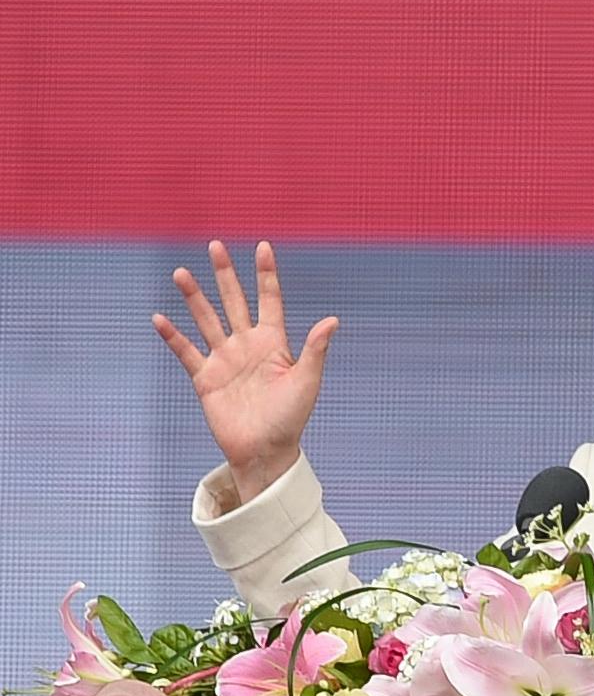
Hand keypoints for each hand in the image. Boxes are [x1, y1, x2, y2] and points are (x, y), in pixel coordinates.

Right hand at [153, 240, 338, 502]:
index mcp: (274, 343)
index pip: (269, 300)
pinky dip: (173, 336)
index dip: (266, 275)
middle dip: (225, 275)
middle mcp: (247, 345)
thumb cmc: (291, 418)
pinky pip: (186, 352)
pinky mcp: (205, 379)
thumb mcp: (307, 381)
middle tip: (215, 245)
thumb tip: (332, 320)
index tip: (263, 247)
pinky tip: (160, 318)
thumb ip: (315, 350)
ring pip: (207, 320)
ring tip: (180, 273)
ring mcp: (224, 360)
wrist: (265, 451)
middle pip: (234, 301)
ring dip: (194, 298)